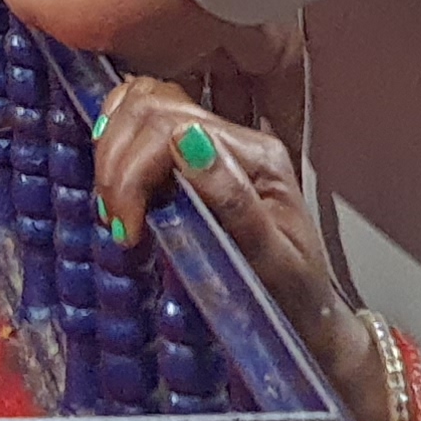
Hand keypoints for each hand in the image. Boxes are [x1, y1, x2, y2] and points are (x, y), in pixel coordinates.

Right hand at [96, 88, 377, 420]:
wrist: (307, 317)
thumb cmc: (291, 299)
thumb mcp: (271, 263)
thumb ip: (233, 201)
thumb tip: (187, 141)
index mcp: (260, 157)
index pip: (172, 129)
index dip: (134, 175)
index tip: (127, 231)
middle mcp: (239, 136)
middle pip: (151, 109)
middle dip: (117, 165)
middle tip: (117, 222)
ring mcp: (216, 138)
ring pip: (142, 104)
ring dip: (112, 151)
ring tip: (116, 208)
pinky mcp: (195, 150)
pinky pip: (143, 118)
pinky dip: (116, 138)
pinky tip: (116, 178)